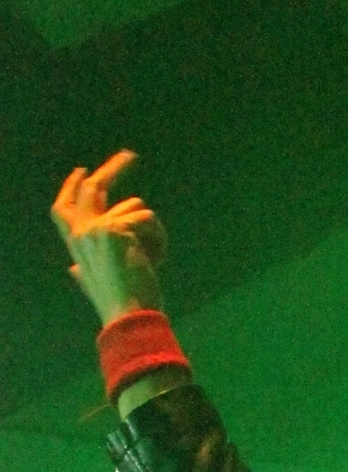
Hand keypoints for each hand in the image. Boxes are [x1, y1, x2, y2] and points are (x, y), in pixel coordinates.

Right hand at [51, 151, 167, 324]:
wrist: (129, 316)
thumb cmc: (120, 303)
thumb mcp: (94, 283)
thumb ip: (81, 271)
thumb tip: (72, 270)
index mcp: (76, 245)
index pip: (63, 208)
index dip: (72, 187)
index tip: (83, 170)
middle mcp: (81, 232)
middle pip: (94, 189)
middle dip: (113, 168)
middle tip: (130, 155)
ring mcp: (95, 227)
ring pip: (136, 208)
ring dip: (152, 232)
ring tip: (151, 260)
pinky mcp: (115, 227)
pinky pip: (149, 218)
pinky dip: (159, 238)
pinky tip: (156, 259)